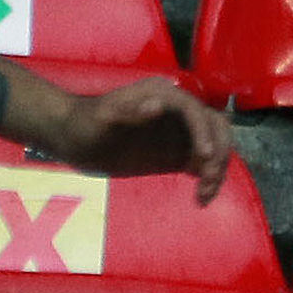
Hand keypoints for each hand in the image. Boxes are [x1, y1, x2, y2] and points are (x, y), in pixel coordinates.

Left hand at [53, 79, 230, 201]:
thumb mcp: (100, 118)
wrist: (73, 139)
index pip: (195, 111)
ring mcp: (180, 133)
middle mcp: (178, 112)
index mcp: (161, 95)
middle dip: (218, 154)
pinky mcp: (178, 153)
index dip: (204, 132)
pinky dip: (208, 179)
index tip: (205, 157)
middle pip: (216, 128)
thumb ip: (127, 111)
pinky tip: (200, 197)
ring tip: (203, 196)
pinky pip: (203, 163)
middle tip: (206, 181)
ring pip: (215, 146)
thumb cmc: (83, 125)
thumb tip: (158, 105)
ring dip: (217, 170)